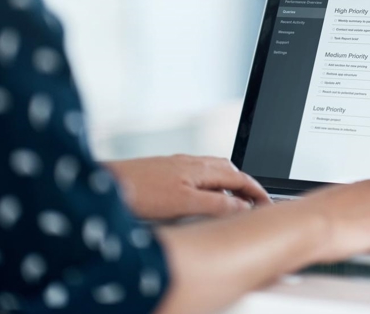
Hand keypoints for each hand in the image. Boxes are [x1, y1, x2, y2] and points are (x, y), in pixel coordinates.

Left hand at [105, 155, 269, 219]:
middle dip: (245, 186)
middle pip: (228, 171)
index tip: (267, 204)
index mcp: (199, 168)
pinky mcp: (164, 171)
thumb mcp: (183, 204)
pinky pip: (197, 175)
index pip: (239, 177)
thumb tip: (241, 206)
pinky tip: (201, 199)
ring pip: (212, 172)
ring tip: (233, 203)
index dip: (256, 191)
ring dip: (228, 185)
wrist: (102, 184)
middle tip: (254, 203)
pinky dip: (210, 186)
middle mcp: (190, 162)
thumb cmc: (138, 191)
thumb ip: (216, 204)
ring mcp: (176, 165)